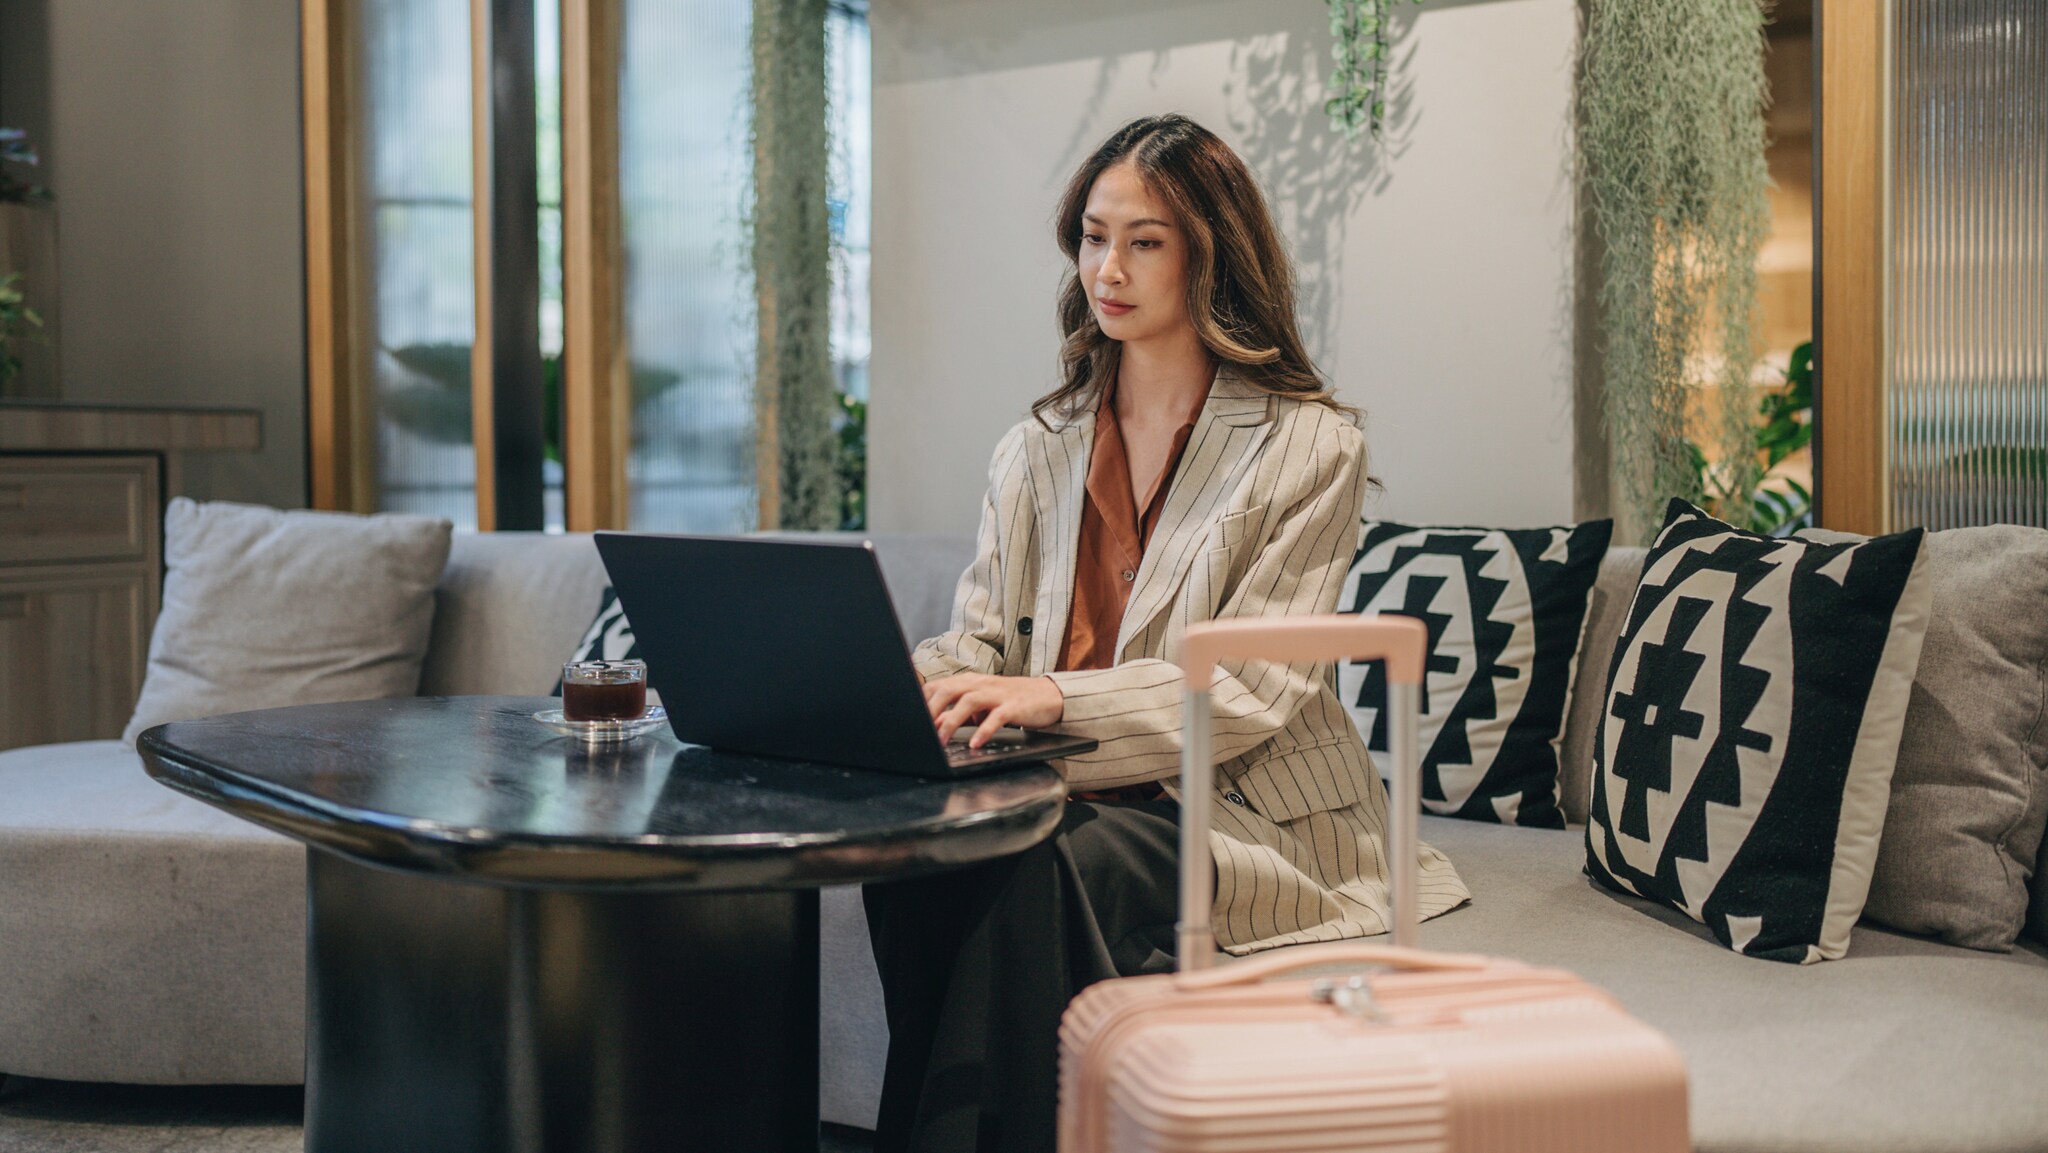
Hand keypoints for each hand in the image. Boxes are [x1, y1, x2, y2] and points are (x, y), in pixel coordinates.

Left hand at [924, 673, 1064, 747]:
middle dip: (931, 710)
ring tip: (941, 741)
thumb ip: (958, 715)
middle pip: (949, 690)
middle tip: (920, 730)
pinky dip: (984, 731)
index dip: (922, 701)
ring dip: (952, 721)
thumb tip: (935, 725)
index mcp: (970, 682)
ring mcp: (997, 694)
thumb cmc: (1010, 701)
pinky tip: (975, 744)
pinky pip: (996, 717)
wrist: (1047, 696)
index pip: (939, 686)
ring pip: (968, 701)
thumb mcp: (981, 707)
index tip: (910, 718)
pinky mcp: (1014, 706)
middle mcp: (981, 684)